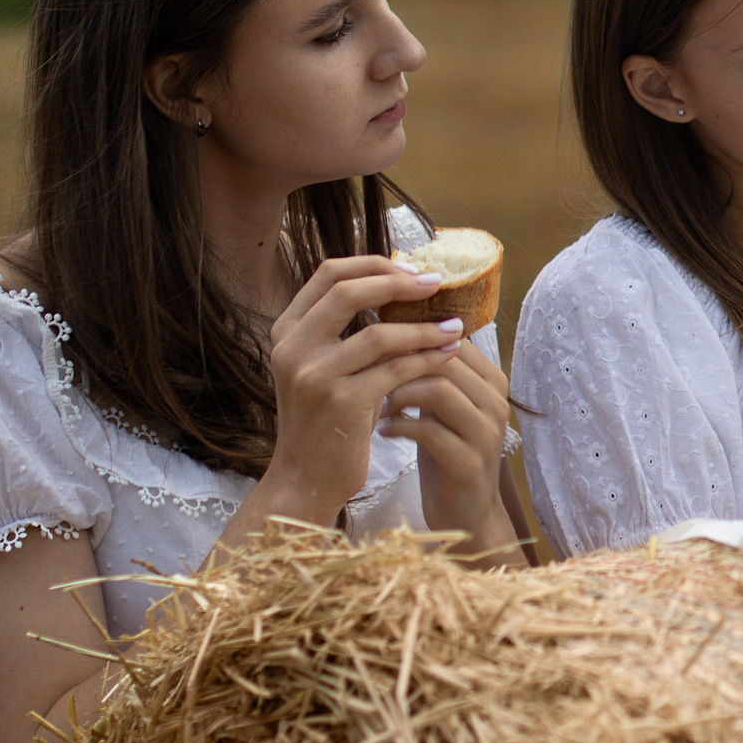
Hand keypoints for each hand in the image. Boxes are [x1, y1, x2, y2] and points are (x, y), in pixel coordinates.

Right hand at [260, 255, 475, 521]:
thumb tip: (401, 286)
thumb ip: (346, 330)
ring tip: (456, 326)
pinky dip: (427, 359)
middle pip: (348, 292)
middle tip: (437, 284)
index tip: (410, 267)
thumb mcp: (324, 368)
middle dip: (398, 283)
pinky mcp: (342, 404)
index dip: (372, 264)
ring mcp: (314, 376)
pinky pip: (395, 370)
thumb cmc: (326, 420)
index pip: (328, 274)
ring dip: (424, 328)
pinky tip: (448, 355)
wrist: (306, 479)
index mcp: (286, 331)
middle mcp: (292, 349)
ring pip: (378, 334)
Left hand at [383, 339, 520, 556]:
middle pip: (444, 359)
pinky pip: (429, 431)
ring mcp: (486, 433)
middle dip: (399, 363)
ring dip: (398, 393)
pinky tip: (383, 431)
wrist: (465, 513)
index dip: (411, 337)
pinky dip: (399, 427)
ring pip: (439, 390)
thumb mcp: (441, 406)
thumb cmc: (445, 451)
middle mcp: (496, 402)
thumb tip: (389, 327)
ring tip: (376, 404)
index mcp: (492, 380)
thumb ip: (430, 371)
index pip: (452, 338)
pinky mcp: (470, 462)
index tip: (377, 347)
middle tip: (366, 372)